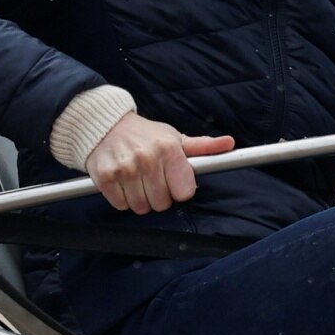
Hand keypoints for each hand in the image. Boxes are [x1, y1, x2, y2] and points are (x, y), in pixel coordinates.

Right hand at [85, 114, 234, 213]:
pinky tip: (122, 182)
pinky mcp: (105, 177)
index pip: (184, 192)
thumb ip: (203, 146)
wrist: (106, 126)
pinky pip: (121, 205)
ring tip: (136, 180)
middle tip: (151, 179)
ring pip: (141, 207)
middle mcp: (147, 158)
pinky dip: (122, 198)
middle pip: (162, 204)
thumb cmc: (146, 136)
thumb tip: (229, 143)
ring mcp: (125, 168)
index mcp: (169, 149)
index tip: (171, 181)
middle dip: (158, 195)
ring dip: (139, 199)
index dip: (178, 190)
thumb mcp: (175, 138)